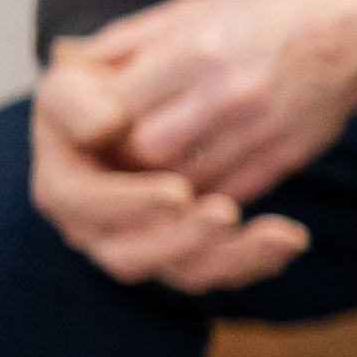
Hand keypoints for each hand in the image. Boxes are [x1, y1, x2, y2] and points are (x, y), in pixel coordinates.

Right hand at [28, 41, 308, 292]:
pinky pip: (221, 271)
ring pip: (185, 273)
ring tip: (280, 234)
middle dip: (182, 240)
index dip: (128, 203)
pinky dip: (259, 259)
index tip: (179, 191)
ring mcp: (144, 247)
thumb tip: (105, 124)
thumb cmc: (99, 92)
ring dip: (232, 258)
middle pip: (131, 256)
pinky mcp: (188, 254)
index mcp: (63, 188)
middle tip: (227, 214)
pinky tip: (293, 239)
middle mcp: (96, 230)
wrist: (147, 106)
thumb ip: (77, 101)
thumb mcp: (76, 83)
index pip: (86, 206)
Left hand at [78, 0, 356, 204]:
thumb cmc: (265, 13)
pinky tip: (201, 172)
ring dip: (166, 178)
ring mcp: (264, 129)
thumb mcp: (191, 7)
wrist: (355, 33)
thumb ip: (129, 40)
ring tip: (162, 162)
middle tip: (128, 147)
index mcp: (195, 49)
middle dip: (131, 153)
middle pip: (149, 151)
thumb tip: (69, 64)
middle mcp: (229, 92)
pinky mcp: (290, 156)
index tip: (104, 119)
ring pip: (189, 181)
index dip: (103, 120)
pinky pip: (232, 191)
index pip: (120, 108)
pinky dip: (207, 189)